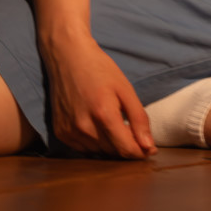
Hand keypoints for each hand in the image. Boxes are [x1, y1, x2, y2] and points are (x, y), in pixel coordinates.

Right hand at [45, 37, 154, 157]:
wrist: (67, 56)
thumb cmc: (99, 69)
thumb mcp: (125, 89)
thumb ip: (139, 119)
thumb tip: (149, 147)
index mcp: (103, 114)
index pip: (125, 149)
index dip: (140, 153)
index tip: (150, 150)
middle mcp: (84, 127)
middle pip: (113, 153)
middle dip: (127, 148)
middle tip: (134, 134)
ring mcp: (69, 132)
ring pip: (98, 153)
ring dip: (111, 147)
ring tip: (115, 128)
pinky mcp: (60, 133)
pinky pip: (83, 149)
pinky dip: (95, 144)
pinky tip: (98, 128)